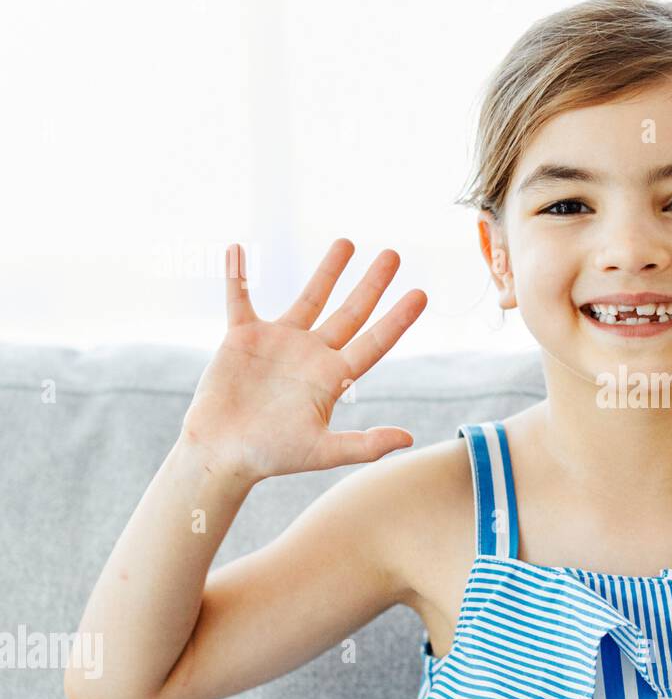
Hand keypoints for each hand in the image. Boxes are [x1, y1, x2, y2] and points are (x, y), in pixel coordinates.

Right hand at [181, 240, 427, 479]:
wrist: (223, 453)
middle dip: (372, 284)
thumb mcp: (323, 452)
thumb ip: (365, 445)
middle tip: (393, 255)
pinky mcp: (243, 337)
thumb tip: (409, 439)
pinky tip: (236, 249)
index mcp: (334, 377)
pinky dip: (237, 275)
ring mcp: (280, 342)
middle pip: (351, 311)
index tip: (421, 294)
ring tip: (347, 243)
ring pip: (310, 297)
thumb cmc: (272, 456)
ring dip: (328, 270)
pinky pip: (240, 298)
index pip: (375, 341)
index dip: (398, 319)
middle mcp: (313, 354)